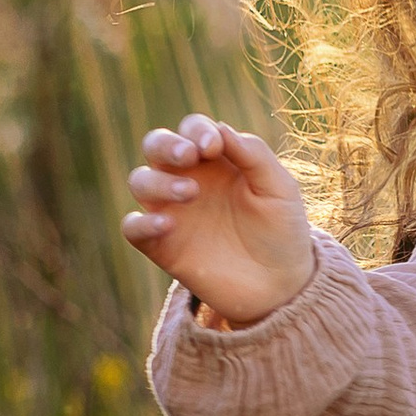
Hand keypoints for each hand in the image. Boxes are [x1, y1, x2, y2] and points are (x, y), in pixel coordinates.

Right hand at [123, 117, 316, 327]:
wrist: (281, 286)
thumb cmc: (282, 230)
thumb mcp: (279, 188)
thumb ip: (254, 155)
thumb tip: (221, 129)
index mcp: (216, 160)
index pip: (192, 129)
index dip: (197, 130)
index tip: (213, 146)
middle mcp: (188, 179)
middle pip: (156, 146)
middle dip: (165, 144)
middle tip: (187, 156)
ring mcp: (173, 212)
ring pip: (141, 181)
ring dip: (159, 181)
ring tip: (190, 193)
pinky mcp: (163, 247)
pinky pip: (133, 228)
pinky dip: (141, 222)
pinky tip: (166, 224)